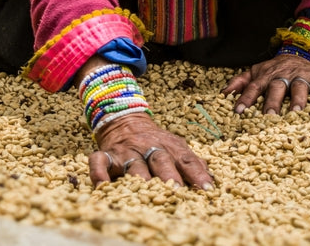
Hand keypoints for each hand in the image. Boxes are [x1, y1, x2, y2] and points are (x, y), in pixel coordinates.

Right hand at [88, 112, 212, 188]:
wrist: (125, 119)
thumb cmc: (155, 140)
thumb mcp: (174, 146)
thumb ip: (191, 161)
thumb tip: (211, 177)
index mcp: (170, 146)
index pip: (186, 159)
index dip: (197, 173)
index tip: (207, 188)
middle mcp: (149, 147)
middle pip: (161, 160)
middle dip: (169, 175)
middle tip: (178, 189)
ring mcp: (128, 152)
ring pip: (134, 163)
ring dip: (139, 175)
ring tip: (145, 188)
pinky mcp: (107, 155)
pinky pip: (100, 162)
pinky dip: (99, 173)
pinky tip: (102, 185)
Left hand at [221, 53, 309, 114]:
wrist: (300, 51)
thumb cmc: (274, 69)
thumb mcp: (256, 72)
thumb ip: (239, 82)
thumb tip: (222, 94)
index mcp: (266, 76)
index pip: (254, 87)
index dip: (246, 98)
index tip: (238, 111)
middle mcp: (283, 75)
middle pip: (277, 87)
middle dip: (272, 101)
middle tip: (269, 116)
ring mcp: (301, 75)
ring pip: (299, 86)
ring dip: (297, 99)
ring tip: (296, 113)